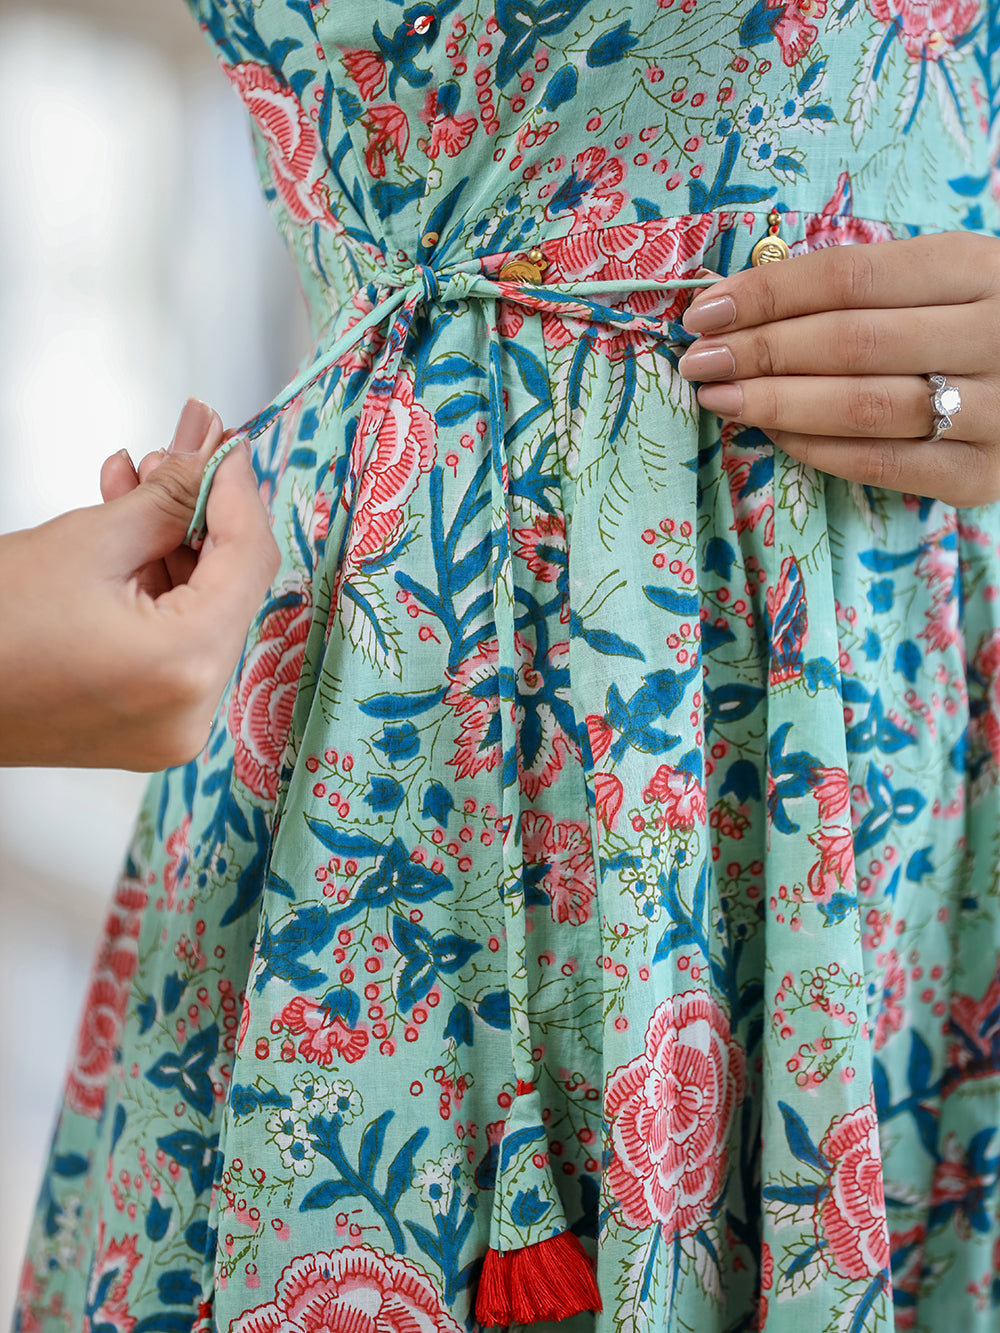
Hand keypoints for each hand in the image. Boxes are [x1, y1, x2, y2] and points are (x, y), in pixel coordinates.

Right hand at [0, 400, 279, 769]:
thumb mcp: (88, 541)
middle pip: (233, 589)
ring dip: (177, 549)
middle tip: (174, 461)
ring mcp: (174, 727)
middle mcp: (192, 711)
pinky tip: (131, 545)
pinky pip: (180, 646)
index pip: (250, 560)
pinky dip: (163, 593)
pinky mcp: (154, 729)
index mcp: (183, 665)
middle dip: (203, 517)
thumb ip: (168, 493)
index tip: (225, 449)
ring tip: (135, 494)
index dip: (239, 493)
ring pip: (207, 614)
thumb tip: (211, 447)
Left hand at [678, 232, 999, 507]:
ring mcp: (995, 411)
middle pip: (850, 342)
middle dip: (759, 351)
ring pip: (862, 407)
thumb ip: (863, 288)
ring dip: (775, 403)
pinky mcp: (981, 474)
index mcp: (979, 267)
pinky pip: (881, 463)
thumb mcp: (943, 280)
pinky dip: (816, 447)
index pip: (853, 276)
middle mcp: (994, 335)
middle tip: (697, 359)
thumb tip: (743, 302)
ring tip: (718, 397)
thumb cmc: (977, 322)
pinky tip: (773, 432)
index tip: (705, 310)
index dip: (770, 293)